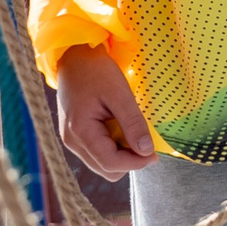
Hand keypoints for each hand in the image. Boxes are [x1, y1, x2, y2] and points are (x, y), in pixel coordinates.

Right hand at [54, 45, 157, 177]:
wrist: (74, 56)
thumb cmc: (96, 71)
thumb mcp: (120, 94)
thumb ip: (133, 124)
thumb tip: (146, 152)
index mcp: (80, 131)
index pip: (110, 163)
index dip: (136, 163)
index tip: (154, 154)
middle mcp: (72, 141)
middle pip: (106, 169)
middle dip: (129, 161)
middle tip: (145, 141)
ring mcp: (71, 140)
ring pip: (102, 164)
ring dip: (121, 155)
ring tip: (131, 131)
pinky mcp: (75, 136)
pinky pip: (97, 153)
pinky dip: (113, 148)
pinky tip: (119, 129)